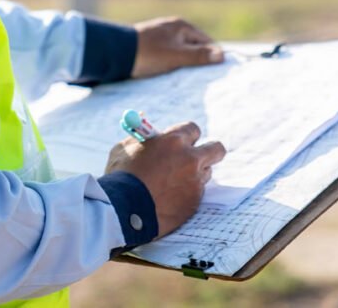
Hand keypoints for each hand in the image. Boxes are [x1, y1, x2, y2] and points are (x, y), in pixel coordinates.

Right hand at [105, 122, 225, 236]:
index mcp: (173, 140)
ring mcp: (195, 183)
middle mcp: (190, 159)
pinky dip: (186, 195)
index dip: (187, 135)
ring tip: (173, 182)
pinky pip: (196, 194)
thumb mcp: (126, 147)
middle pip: (216, 149)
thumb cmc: (121, 175)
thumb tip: (151, 132)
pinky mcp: (194, 204)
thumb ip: (143, 138)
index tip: (182, 141)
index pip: (193, 129)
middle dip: (210, 151)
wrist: (124, 209)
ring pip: (206, 173)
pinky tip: (168, 199)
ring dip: (195, 175)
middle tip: (198, 157)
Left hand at [131, 16, 222, 77]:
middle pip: (194, 47)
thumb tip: (222, 55)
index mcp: (181, 26)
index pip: (207, 42)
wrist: (115, 54)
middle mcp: (173, 28)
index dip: (213, 57)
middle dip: (199, 62)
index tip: (218, 75)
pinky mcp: (152, 46)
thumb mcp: (176, 56)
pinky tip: (173, 76)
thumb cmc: (147, 54)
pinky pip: (170, 56)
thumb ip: (198, 55)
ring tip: (188, 80)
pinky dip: (173, 64)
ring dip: (185, 65)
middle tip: (204, 81)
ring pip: (182, 53)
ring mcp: (162, 37)